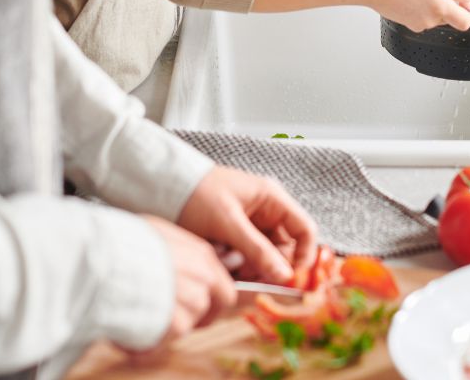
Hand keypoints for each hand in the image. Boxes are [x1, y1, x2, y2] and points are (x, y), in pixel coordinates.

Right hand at [120, 215, 236, 355]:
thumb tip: (175, 259)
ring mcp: (192, 302)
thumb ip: (177, 251)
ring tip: (145, 313)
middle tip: (177, 318)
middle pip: (220, 304)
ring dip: (171, 323)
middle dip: (203, 315)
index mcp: (202, 255)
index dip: (211, 295)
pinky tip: (135, 324)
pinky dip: (153, 338)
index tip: (195, 300)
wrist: (109, 261)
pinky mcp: (176, 325)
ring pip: (191, 321)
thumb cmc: (128, 242)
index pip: (222, 283)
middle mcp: (204, 278)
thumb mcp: (160, 234)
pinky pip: (169, 338)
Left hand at [176, 167, 317, 284]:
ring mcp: (251, 226)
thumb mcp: (228, 223)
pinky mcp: (235, 238)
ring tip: (226, 263)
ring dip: (250, 267)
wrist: (164, 188)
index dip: (305, 255)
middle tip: (248, 275)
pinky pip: (246, 259)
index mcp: (272, 199)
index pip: (304, 230)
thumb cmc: (198, 195)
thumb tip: (286, 276)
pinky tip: (220, 263)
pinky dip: (237, 266)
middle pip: (284, 249)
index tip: (293, 280)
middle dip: (269, 266)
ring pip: (264, 258)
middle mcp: (266, 212)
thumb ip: (257, 250)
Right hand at [370, 0, 469, 32]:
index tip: (463, 1)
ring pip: (436, 18)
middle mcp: (432, 21)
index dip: (468, 12)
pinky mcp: (409, 25)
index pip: (466, 22)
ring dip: (434, 5)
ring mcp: (420, 25)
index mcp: (440, 8)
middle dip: (448, 4)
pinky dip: (422, 9)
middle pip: (451, 18)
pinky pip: (423, 19)